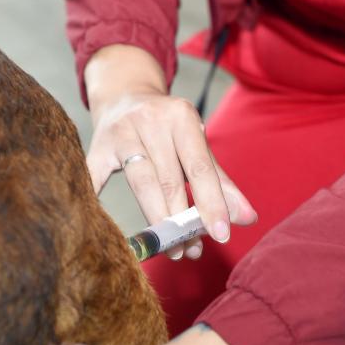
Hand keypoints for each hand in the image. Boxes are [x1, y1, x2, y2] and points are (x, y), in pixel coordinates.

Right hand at [84, 45, 257, 260]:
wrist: (125, 94)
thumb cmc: (168, 128)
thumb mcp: (196, 145)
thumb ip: (221, 182)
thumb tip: (248, 219)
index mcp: (182, 117)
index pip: (200, 168)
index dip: (212, 203)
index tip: (221, 235)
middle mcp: (151, 119)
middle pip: (168, 180)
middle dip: (183, 221)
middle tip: (191, 250)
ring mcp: (121, 131)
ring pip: (141, 184)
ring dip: (158, 220)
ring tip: (172, 248)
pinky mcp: (97, 145)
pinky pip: (96, 177)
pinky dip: (98, 200)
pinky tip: (105, 229)